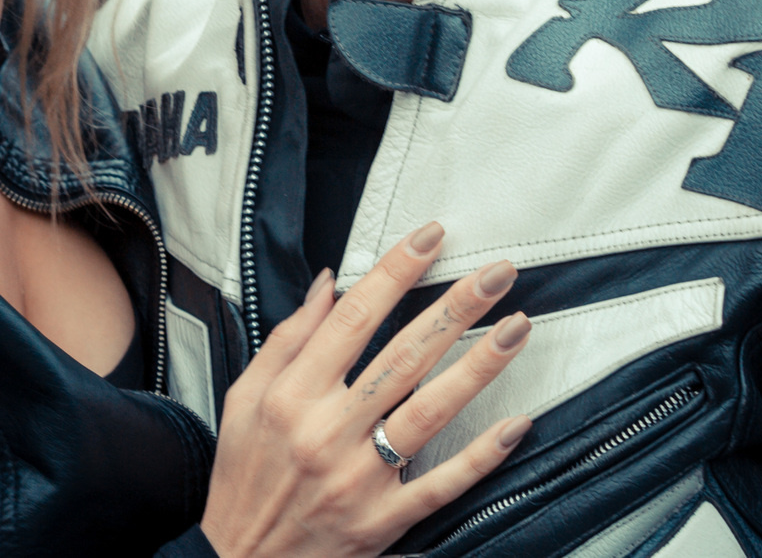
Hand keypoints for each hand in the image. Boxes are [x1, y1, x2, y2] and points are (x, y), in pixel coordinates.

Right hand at [198, 222, 532, 557]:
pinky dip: (482, 455)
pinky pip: (442, 485)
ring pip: (429, 413)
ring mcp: (358, 479)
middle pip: (401, 358)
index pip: (352, 320)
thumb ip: (287, 340)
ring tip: (517, 328)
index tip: (430, 238)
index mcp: (290, 397)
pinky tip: (517, 423)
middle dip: (453, 310)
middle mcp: (325, 432)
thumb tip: (328, 284)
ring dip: (478, 368)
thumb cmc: (243, 475)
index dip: (394, 273)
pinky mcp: (383, 522)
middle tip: (496, 274)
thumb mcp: (244, 399)